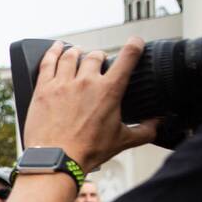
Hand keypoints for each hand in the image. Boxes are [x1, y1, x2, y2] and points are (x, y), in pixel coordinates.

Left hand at [23, 38, 157, 170]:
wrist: (56, 159)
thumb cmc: (87, 151)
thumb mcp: (123, 141)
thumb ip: (145, 130)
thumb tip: (158, 124)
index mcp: (109, 90)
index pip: (127, 57)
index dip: (134, 45)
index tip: (135, 42)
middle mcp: (86, 82)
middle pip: (95, 56)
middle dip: (99, 57)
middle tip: (98, 64)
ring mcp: (63, 84)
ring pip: (71, 56)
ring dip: (77, 52)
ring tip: (78, 53)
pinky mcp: (43, 89)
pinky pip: (48, 62)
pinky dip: (53, 52)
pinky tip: (56, 48)